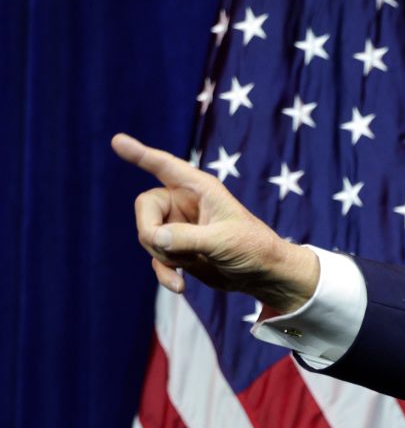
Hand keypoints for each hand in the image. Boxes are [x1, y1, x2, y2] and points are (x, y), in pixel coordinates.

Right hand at [113, 133, 318, 312]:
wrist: (265, 275)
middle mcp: (185, 203)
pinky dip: (164, 272)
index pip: (164, 166)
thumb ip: (187, 238)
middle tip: (165, 249)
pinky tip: (179, 286)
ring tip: (189, 266)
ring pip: (148, 236)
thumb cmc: (254, 248)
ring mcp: (179, 227)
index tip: (117, 141)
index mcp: (199, 189)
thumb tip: (152, 236)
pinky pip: (157, 258)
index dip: (140, 154)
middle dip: (150, 232)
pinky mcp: (179, 250)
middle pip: (145, 208)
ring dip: (163, 256)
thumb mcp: (223, 242)